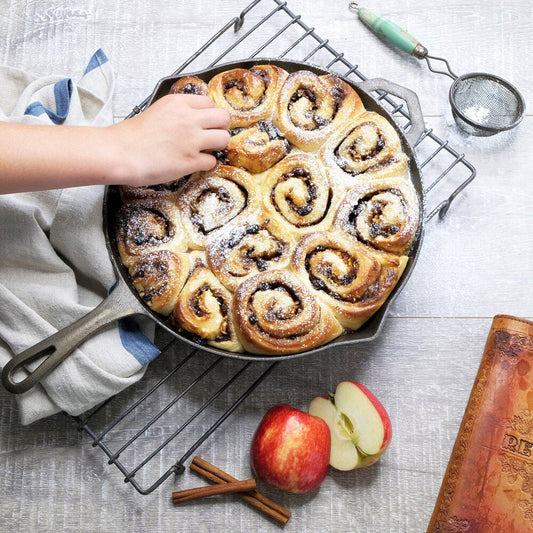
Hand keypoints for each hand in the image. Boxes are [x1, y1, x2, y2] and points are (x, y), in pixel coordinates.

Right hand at [109, 94, 229, 186]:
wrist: (120, 153)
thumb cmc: (133, 136)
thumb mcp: (159, 110)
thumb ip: (180, 112)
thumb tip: (197, 120)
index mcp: (179, 103)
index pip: (211, 104)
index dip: (211, 116)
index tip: (207, 123)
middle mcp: (189, 119)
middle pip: (224, 119)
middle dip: (220, 128)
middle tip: (212, 137)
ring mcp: (192, 140)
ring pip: (224, 139)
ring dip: (217, 146)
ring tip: (205, 150)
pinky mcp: (191, 161)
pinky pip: (213, 161)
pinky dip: (206, 164)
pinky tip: (195, 163)